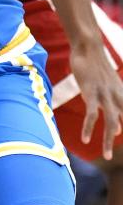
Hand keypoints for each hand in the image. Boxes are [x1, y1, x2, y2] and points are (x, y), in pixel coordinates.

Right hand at [70, 41, 122, 159]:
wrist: (88, 47)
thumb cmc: (96, 67)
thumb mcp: (109, 90)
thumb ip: (115, 110)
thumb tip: (118, 131)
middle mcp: (118, 97)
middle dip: (120, 139)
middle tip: (117, 157)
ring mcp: (105, 94)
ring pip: (111, 121)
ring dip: (108, 141)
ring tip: (107, 157)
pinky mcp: (91, 92)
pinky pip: (92, 114)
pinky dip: (89, 128)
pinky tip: (85, 139)